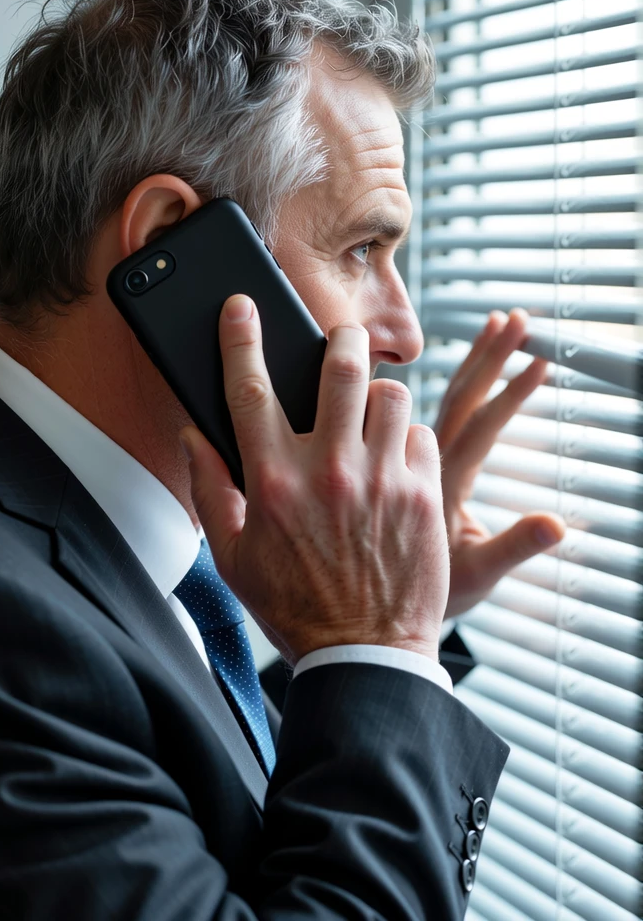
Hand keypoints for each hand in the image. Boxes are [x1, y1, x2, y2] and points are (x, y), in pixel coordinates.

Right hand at [179, 294, 449, 664]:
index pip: (250, 390)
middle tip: (341, 339)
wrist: (365, 654)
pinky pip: (422, 436)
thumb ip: (209, 489)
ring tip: (371, 415)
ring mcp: (382, 481)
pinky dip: (408, 441)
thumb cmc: (295, 606)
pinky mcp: (424, 496)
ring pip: (390, 395)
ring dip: (378, 396)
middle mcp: (329, 471)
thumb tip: (192, 435)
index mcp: (274, 482)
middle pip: (339, 368)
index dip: (241, 339)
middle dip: (340, 338)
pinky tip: (396, 464)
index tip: (241, 305)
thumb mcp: (233, 557)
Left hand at [434, 308, 565, 618]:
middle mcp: (424, 465)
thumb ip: (515, 546)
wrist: (375, 615)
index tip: (539, 360)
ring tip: (502, 323)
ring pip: (448, 399)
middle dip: (490, 356)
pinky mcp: (418, 466)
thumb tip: (558, 523)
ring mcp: (419, 463)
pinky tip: (482, 364)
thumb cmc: (427, 599)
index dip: (509, 392)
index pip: (478, 426)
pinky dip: (466, 384)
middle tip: (519, 317)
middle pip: (461, 399)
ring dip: (476, 360)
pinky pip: (438, 414)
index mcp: (440, 485)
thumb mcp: (477, 574)